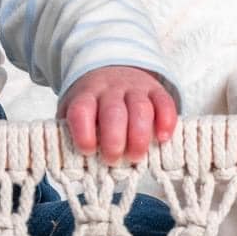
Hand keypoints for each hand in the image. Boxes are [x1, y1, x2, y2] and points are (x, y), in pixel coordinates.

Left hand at [59, 67, 176, 165]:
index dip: (84, 133)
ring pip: (140, 109)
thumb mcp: (71, 112)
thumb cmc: (91, 103)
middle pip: (113, 112)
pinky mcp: (156, 90)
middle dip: (114, 140)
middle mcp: (110, 90)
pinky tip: (162, 138)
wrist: (111, 69)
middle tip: (113, 159)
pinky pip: (165, 103)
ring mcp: (134, 88)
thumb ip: (70, 134)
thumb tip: (72, 166)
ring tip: (134, 157)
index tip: (88, 151)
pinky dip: (166, 122)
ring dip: (139, 137)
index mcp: (85, 96)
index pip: (81, 111)